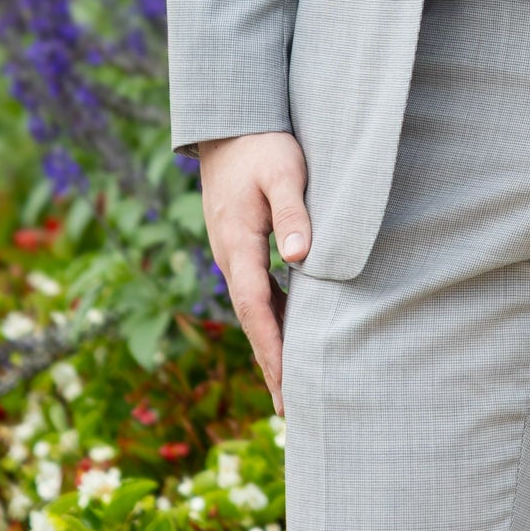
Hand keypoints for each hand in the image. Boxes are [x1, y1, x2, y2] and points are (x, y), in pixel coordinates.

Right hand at [197, 130, 309, 414]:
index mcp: (238, 244)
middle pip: (251, 319)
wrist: (229, 122)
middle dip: (269, 362)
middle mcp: (230, 256)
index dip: (271, 347)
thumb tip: (300, 257)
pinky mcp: (240, 244)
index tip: (286, 383)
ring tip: (287, 386)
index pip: (255, 307)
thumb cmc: (262, 144)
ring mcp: (232, 252)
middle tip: (288, 408)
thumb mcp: (282, 171)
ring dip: (268, 345)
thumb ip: (292, 212)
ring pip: (252, 308)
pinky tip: (285, 333)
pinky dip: (269, 318)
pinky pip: (254, 291)